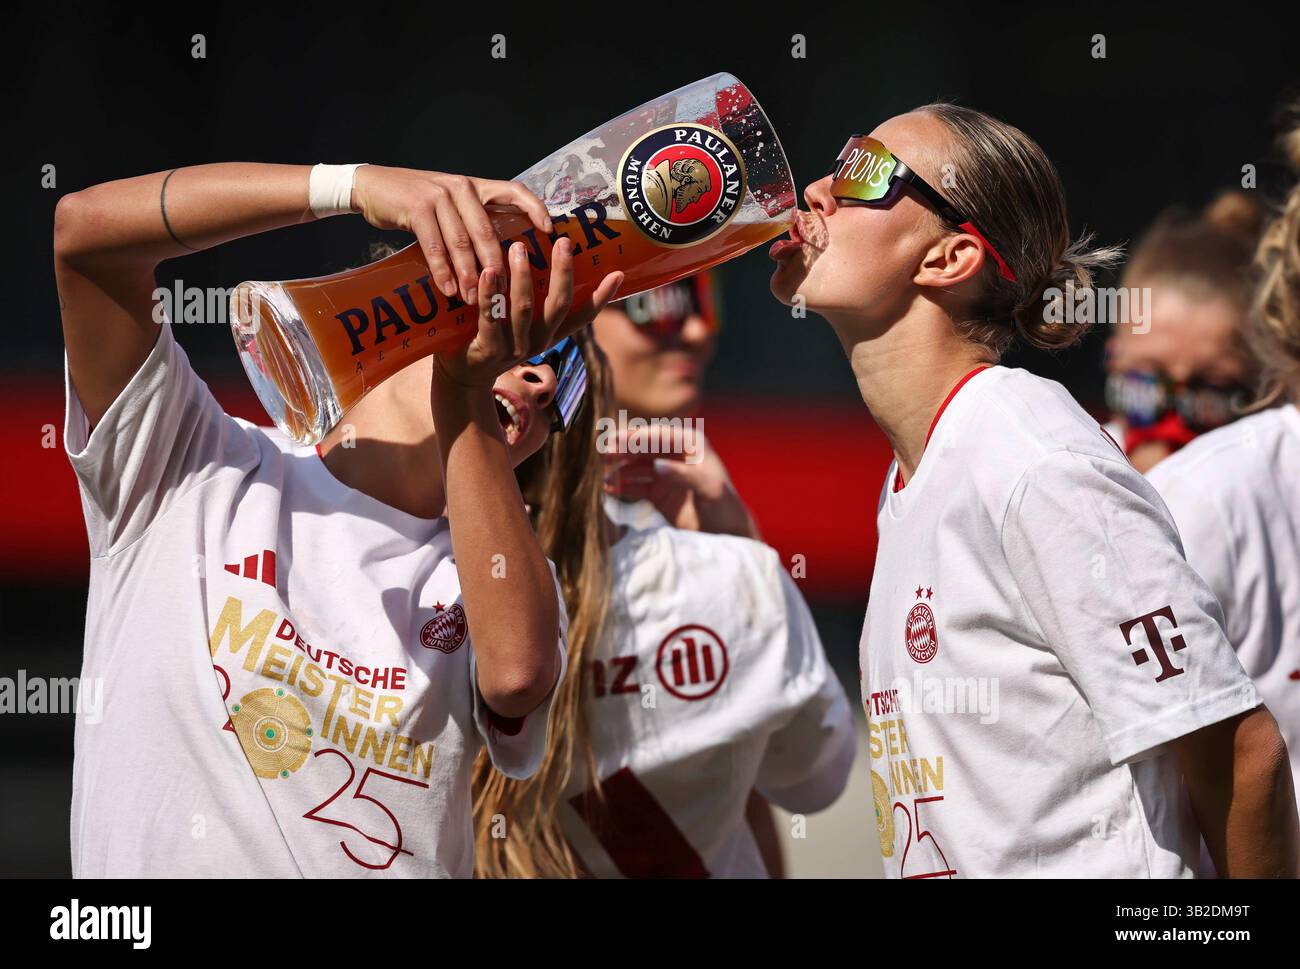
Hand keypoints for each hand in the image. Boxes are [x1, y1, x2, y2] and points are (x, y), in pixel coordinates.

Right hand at [351, 166, 551, 303]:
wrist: (373, 186)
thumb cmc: (416, 201)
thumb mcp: (450, 204)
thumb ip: (473, 220)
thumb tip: (498, 256)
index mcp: (475, 186)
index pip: (514, 191)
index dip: (534, 209)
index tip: (550, 232)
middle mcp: (461, 187)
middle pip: (488, 231)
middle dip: (497, 266)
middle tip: (505, 294)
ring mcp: (439, 196)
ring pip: (462, 242)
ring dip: (470, 275)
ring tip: (475, 300)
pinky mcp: (417, 207)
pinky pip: (435, 245)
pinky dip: (442, 270)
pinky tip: (447, 289)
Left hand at [436, 237, 621, 388]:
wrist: (465, 377)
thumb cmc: (492, 337)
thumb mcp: (519, 324)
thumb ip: (531, 299)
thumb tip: (538, 255)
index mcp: (550, 334)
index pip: (583, 316)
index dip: (602, 297)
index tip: (617, 273)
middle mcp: (538, 341)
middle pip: (558, 305)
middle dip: (562, 272)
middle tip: (563, 241)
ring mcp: (514, 348)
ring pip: (524, 308)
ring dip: (522, 276)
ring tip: (519, 247)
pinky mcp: (489, 349)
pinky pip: (490, 316)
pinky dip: (489, 293)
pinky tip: (489, 271)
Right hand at [604, 425, 759, 538]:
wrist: (726, 534)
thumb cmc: (724, 508)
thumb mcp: (709, 489)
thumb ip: (685, 475)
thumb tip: (658, 464)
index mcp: (691, 444)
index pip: (659, 435)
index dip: (636, 438)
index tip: (615, 442)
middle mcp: (675, 454)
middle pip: (643, 447)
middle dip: (622, 450)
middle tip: (602, 454)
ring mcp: (665, 472)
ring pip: (635, 464)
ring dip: (618, 468)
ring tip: (601, 473)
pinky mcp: (657, 491)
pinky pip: (635, 484)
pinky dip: (622, 486)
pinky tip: (608, 488)